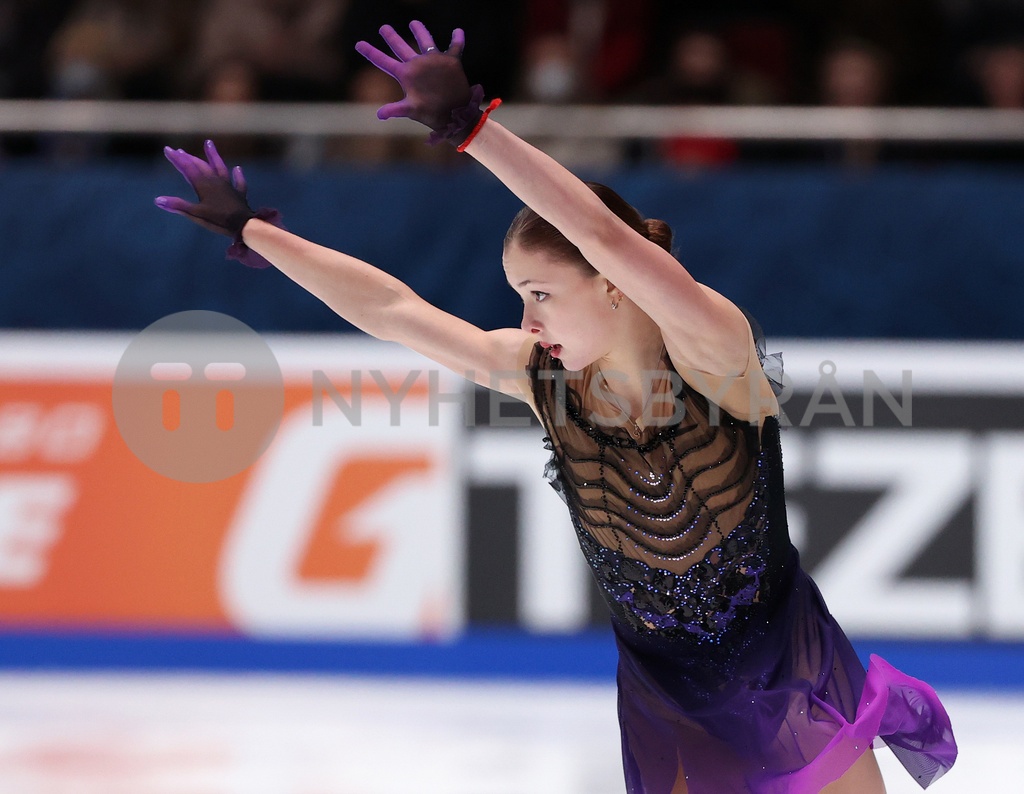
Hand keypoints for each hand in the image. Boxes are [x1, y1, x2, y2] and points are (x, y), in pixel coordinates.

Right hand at [155, 140, 282, 268]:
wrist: (243, 224)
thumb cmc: (218, 220)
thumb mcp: (196, 214)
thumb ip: (178, 206)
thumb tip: (157, 200)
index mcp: (203, 185)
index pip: (187, 168)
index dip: (177, 159)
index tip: (167, 149)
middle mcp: (215, 181)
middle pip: (201, 165)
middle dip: (189, 157)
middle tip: (180, 151)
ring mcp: (228, 186)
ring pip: (220, 167)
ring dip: (214, 156)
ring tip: (209, 143)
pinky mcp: (239, 193)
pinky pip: (238, 182)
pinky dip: (238, 175)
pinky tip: (237, 169)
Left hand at [355, 20, 483, 144]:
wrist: (454, 116)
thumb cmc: (432, 114)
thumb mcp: (412, 110)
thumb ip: (395, 109)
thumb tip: (379, 115)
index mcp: (406, 75)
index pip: (383, 61)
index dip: (370, 52)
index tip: (358, 44)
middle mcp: (417, 66)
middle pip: (401, 47)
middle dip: (391, 36)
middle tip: (383, 28)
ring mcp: (433, 63)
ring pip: (425, 41)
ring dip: (421, 31)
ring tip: (414, 22)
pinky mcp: (450, 62)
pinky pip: (455, 47)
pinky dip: (457, 39)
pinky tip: (458, 31)